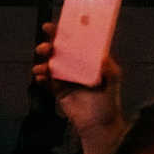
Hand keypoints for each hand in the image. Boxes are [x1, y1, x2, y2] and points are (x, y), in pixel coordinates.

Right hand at [32, 19, 125, 153]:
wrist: (98, 127)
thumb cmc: (108, 103)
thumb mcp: (113, 85)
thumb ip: (109, 71)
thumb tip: (102, 56)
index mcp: (90, 60)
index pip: (78, 42)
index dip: (67, 32)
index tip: (55, 26)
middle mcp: (77, 65)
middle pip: (61, 51)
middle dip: (50, 46)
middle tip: (45, 47)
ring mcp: (67, 77)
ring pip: (51, 64)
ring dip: (43, 63)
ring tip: (42, 68)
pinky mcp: (59, 90)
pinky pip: (48, 81)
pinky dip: (42, 77)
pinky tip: (40, 78)